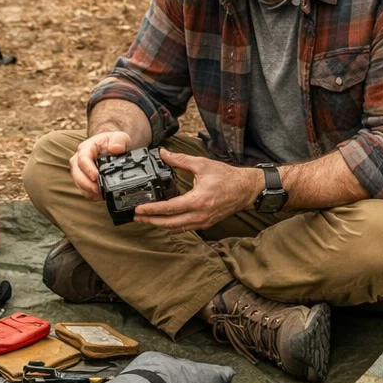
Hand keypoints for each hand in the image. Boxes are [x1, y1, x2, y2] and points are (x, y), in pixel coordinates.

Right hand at [70, 130, 133, 201]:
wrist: (112, 148)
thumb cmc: (114, 142)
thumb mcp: (120, 137)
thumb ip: (119, 140)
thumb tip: (115, 148)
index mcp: (86, 148)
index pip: (83, 159)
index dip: (88, 169)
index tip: (96, 177)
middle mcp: (79, 159)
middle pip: (77, 174)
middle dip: (87, 184)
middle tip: (100, 190)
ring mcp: (79, 171)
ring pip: (79, 184)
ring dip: (89, 191)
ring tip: (102, 193)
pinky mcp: (83, 180)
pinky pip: (84, 190)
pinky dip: (91, 195)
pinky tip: (101, 195)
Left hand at [132, 150, 262, 232]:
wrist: (246, 189)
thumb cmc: (227, 177)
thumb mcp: (202, 164)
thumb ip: (180, 159)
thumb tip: (163, 153)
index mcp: (198, 200)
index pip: (169, 208)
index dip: (151, 210)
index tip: (138, 208)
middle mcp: (199, 215)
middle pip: (169, 223)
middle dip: (150, 220)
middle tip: (136, 216)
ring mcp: (203, 222)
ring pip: (176, 228)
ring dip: (159, 225)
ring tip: (146, 219)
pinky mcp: (205, 224)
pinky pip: (185, 228)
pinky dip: (171, 226)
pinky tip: (163, 221)